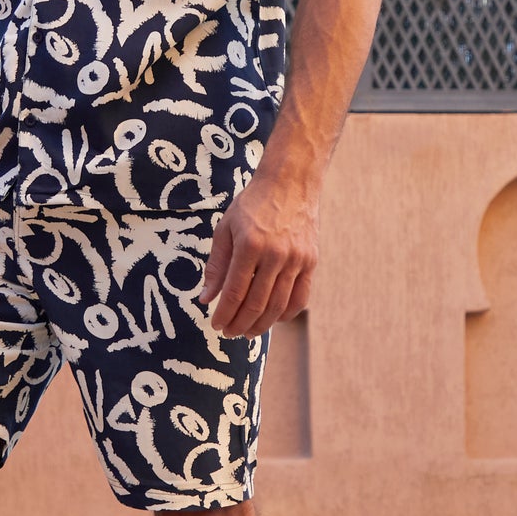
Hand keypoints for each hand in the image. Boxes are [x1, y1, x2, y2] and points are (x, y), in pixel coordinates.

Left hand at [198, 173, 319, 336]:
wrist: (290, 183)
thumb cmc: (252, 205)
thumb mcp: (226, 229)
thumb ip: (216, 266)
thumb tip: (205, 298)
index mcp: (250, 245)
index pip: (235, 292)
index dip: (224, 313)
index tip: (215, 325)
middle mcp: (275, 255)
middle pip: (256, 303)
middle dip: (240, 324)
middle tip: (229, 333)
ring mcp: (296, 259)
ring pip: (278, 306)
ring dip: (261, 325)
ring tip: (248, 332)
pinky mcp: (311, 262)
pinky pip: (300, 298)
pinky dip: (286, 314)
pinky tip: (272, 319)